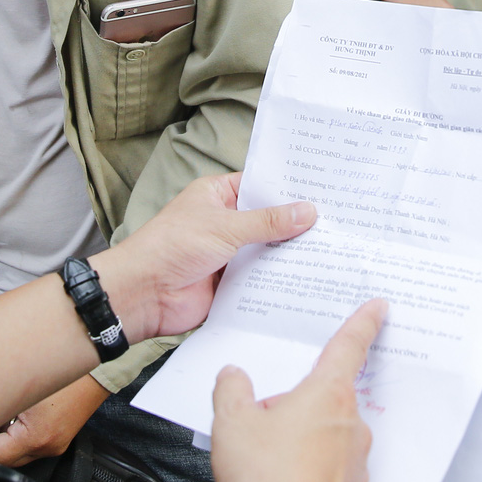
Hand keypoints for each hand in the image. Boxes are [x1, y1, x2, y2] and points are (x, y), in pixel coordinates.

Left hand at [0, 375, 106, 465]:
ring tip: (3, 413)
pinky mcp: (60, 439)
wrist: (96, 367)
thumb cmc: (62, 372)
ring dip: (4, 439)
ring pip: (16, 454)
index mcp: (34, 439)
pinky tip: (20, 414)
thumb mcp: (20, 387)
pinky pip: (30, 446)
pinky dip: (19, 435)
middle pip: (3, 460)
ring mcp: (55, 446)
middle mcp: (46, 448)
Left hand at [90, 173, 317, 344]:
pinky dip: (279, 280)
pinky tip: (310, 279)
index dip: (289, 189)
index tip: (324, 190)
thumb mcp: (225, 226)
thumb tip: (307, 211)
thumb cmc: (172, 247)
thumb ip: (267, 222)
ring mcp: (229, 254)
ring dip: (290, 254)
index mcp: (219, 196)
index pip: (261, 186)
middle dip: (296, 224)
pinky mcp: (231, 284)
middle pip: (268, 221)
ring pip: (267, 252)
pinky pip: (261, 280)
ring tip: (334, 250)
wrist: (143, 295)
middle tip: (339, 222)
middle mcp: (226, 223)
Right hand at [212, 299, 384, 481]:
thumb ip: (231, 389)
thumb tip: (234, 377)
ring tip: (267, 458)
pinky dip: (308, 466)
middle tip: (264, 420)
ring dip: (302, 436)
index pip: (350, 345)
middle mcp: (350, 423)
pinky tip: (281, 479)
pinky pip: (329, 464)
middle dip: (297, 402)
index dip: (364, 321)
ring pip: (327, 432)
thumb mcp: (231, 423)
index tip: (379, 307)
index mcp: (328, 395)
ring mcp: (355, 458)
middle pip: (326, 395)